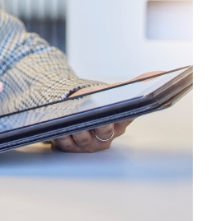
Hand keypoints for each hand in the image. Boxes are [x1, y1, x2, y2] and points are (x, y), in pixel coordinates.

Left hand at [51, 71, 165, 152]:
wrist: (76, 107)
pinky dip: (63, 138)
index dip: (116, 120)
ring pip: (84, 139)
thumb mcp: (115, 91)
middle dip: (97, 125)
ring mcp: (90, 143)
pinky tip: (61, 132)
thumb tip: (160, 73)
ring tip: (71, 123)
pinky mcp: (73, 147)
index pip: (122, 121)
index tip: (112, 117)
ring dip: (77, 131)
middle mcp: (107, 137)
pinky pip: (67, 145)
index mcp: (119, 124)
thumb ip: (137, 82)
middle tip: (90, 117)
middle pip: (103, 132)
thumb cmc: (98, 101)